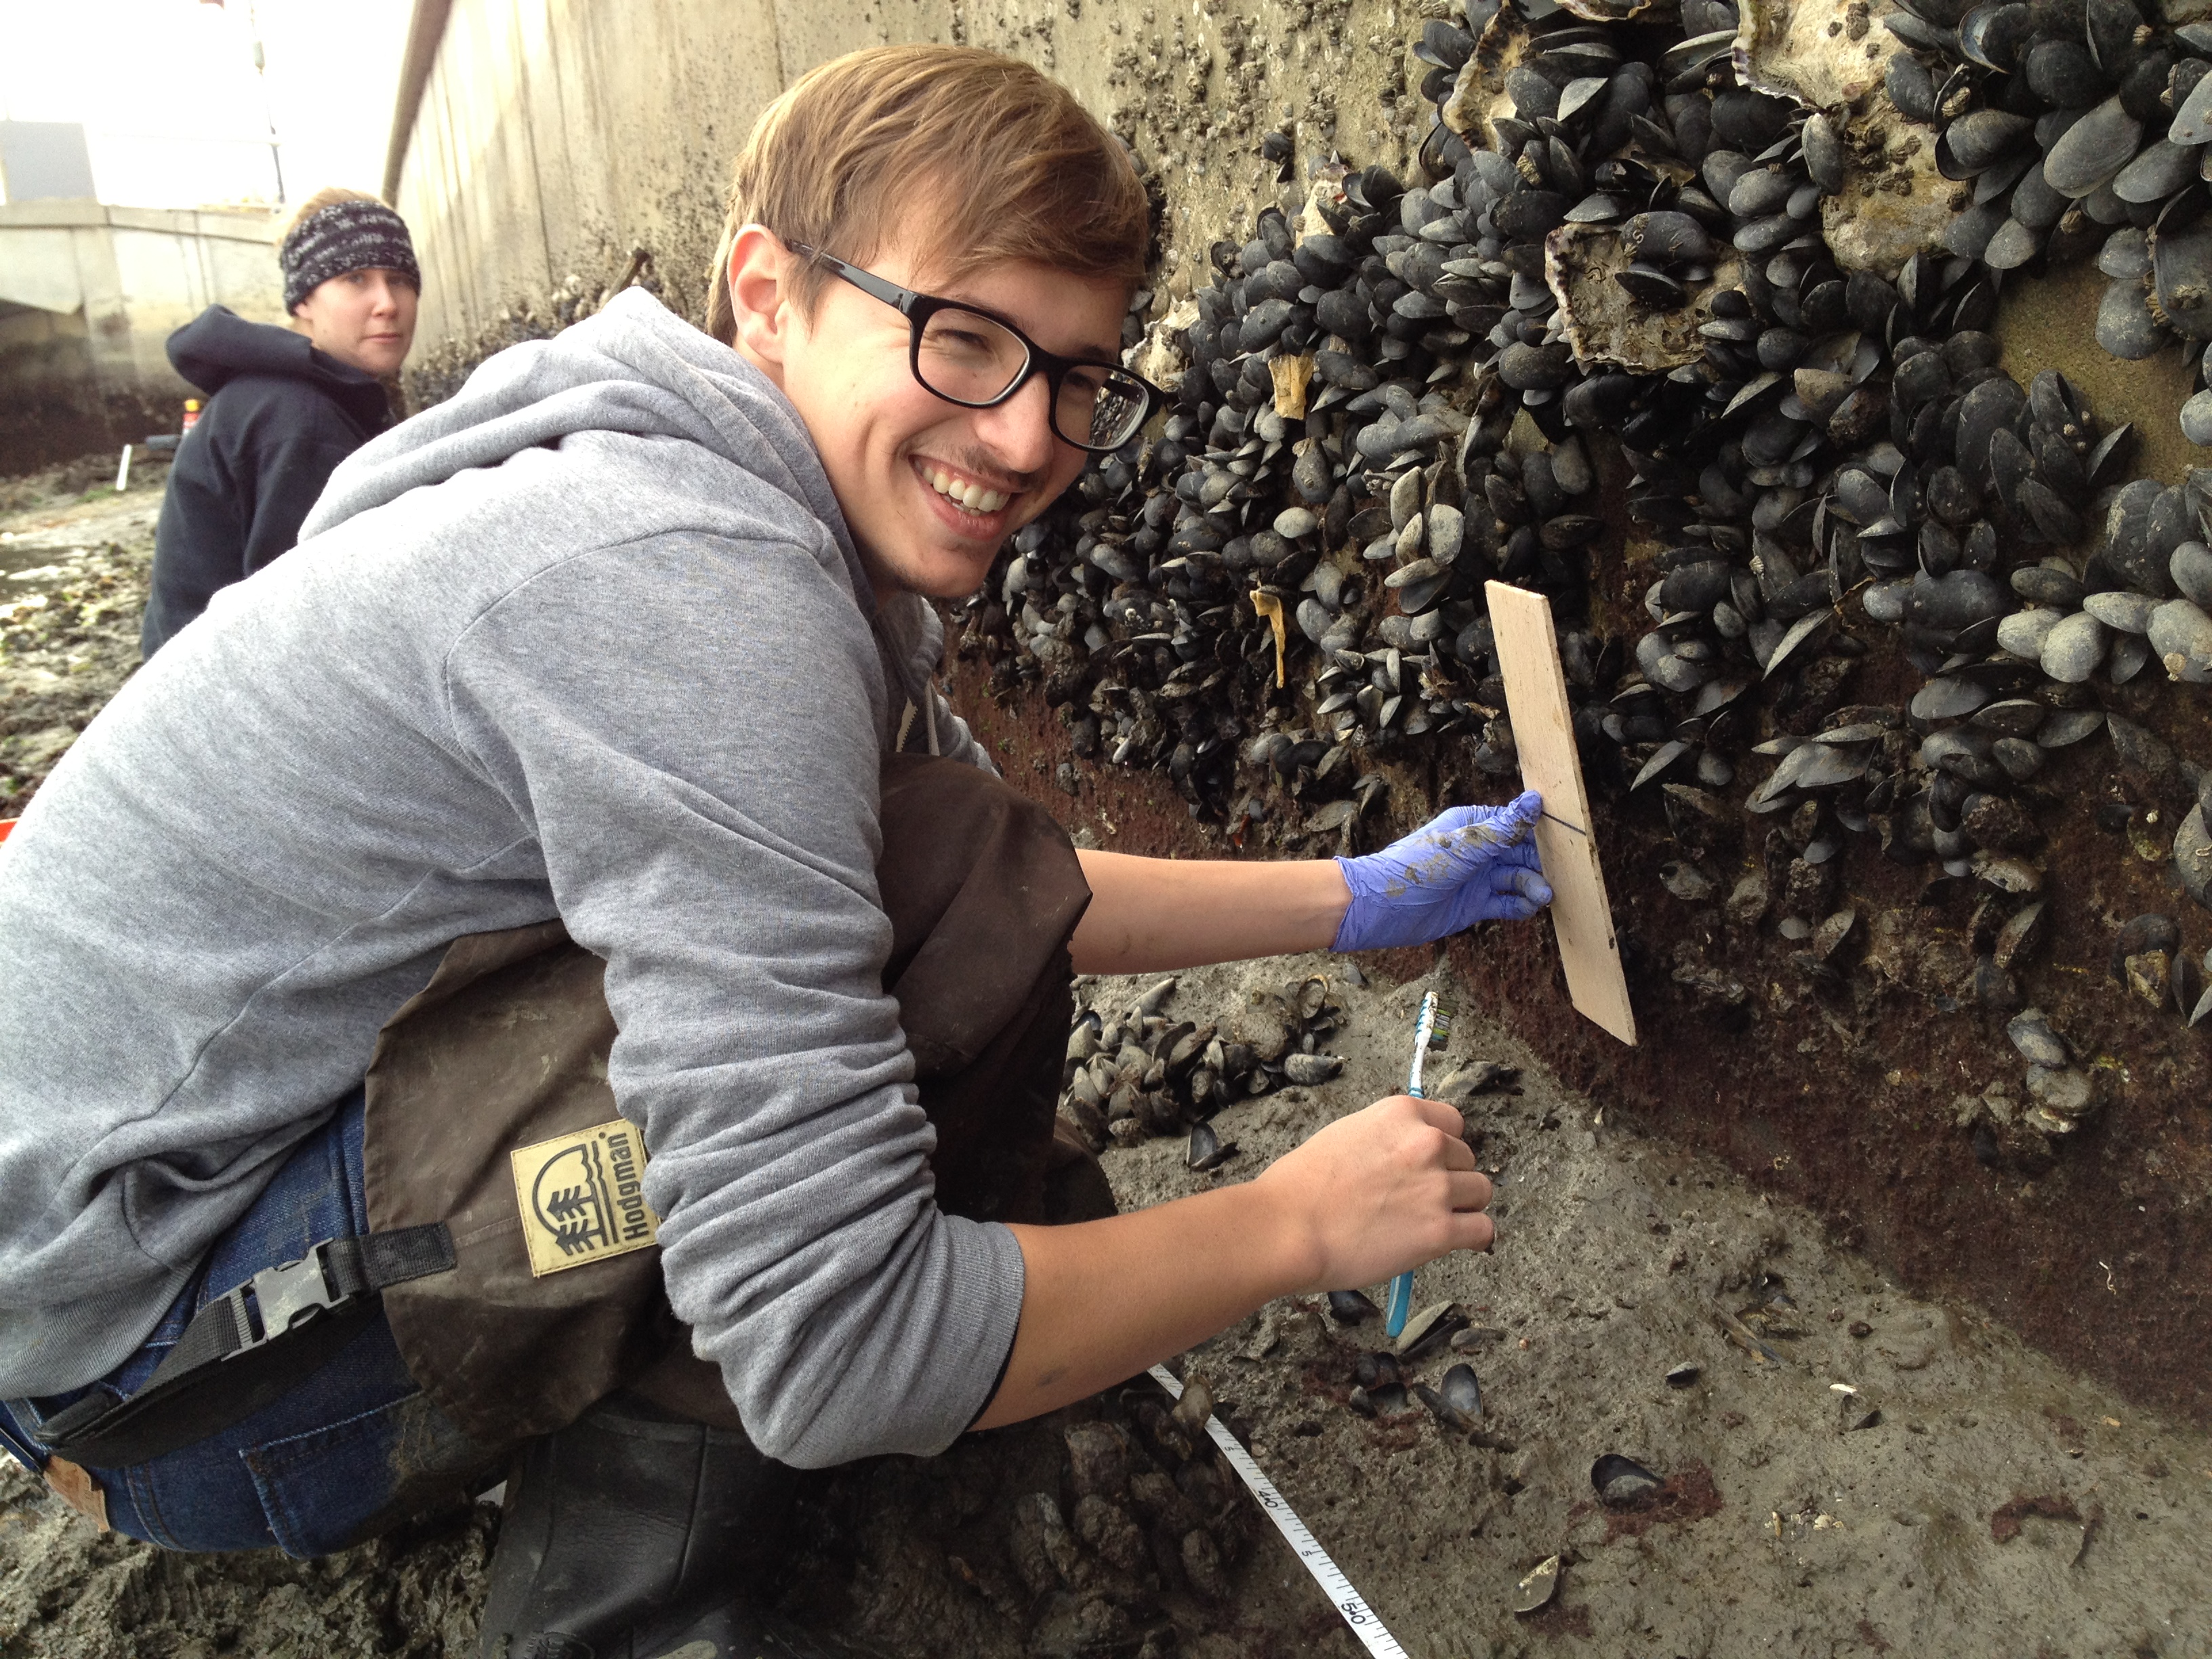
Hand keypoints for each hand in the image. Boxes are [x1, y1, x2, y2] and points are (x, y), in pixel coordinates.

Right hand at [1253, 1095, 1492, 1291]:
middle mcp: (1426, 1143)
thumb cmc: (1300, 1186)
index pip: (1452, 1123)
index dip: (1442, 1148)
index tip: (1431, 1165)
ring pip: (1480, 1192)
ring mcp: (1436, 1187)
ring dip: (1462, 1207)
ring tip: (1433, 1222)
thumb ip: (1384, 1140)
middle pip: (1467, 1160)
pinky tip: (1459, 1242)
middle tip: (1421, 1200)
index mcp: (1401, 1114)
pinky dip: (1474, 1238)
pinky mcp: (1440, 1231)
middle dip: (1450, 1178)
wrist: (1289, 1227)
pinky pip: (1483, 1230)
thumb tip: (1402, 1160)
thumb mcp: (1345, 1135)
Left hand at [1331, 792, 1552, 951]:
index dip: (1540, 831)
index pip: (1515, 823)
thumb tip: (1535, 800)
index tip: (1567, 839)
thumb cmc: (1417, 866)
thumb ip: (1503, 828)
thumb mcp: (1466, 845)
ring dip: (1532, 886)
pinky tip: (1531, 908)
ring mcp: (1476, 879)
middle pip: (1520, 853)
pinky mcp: (1473, 906)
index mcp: (1473, 826)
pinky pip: (1505, 904)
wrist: (1381, 908)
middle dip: (1541, 863)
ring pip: (1516, 880)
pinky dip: (1520, 906)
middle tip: (1563, 874)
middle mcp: (1477, 851)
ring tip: (1544, 896)